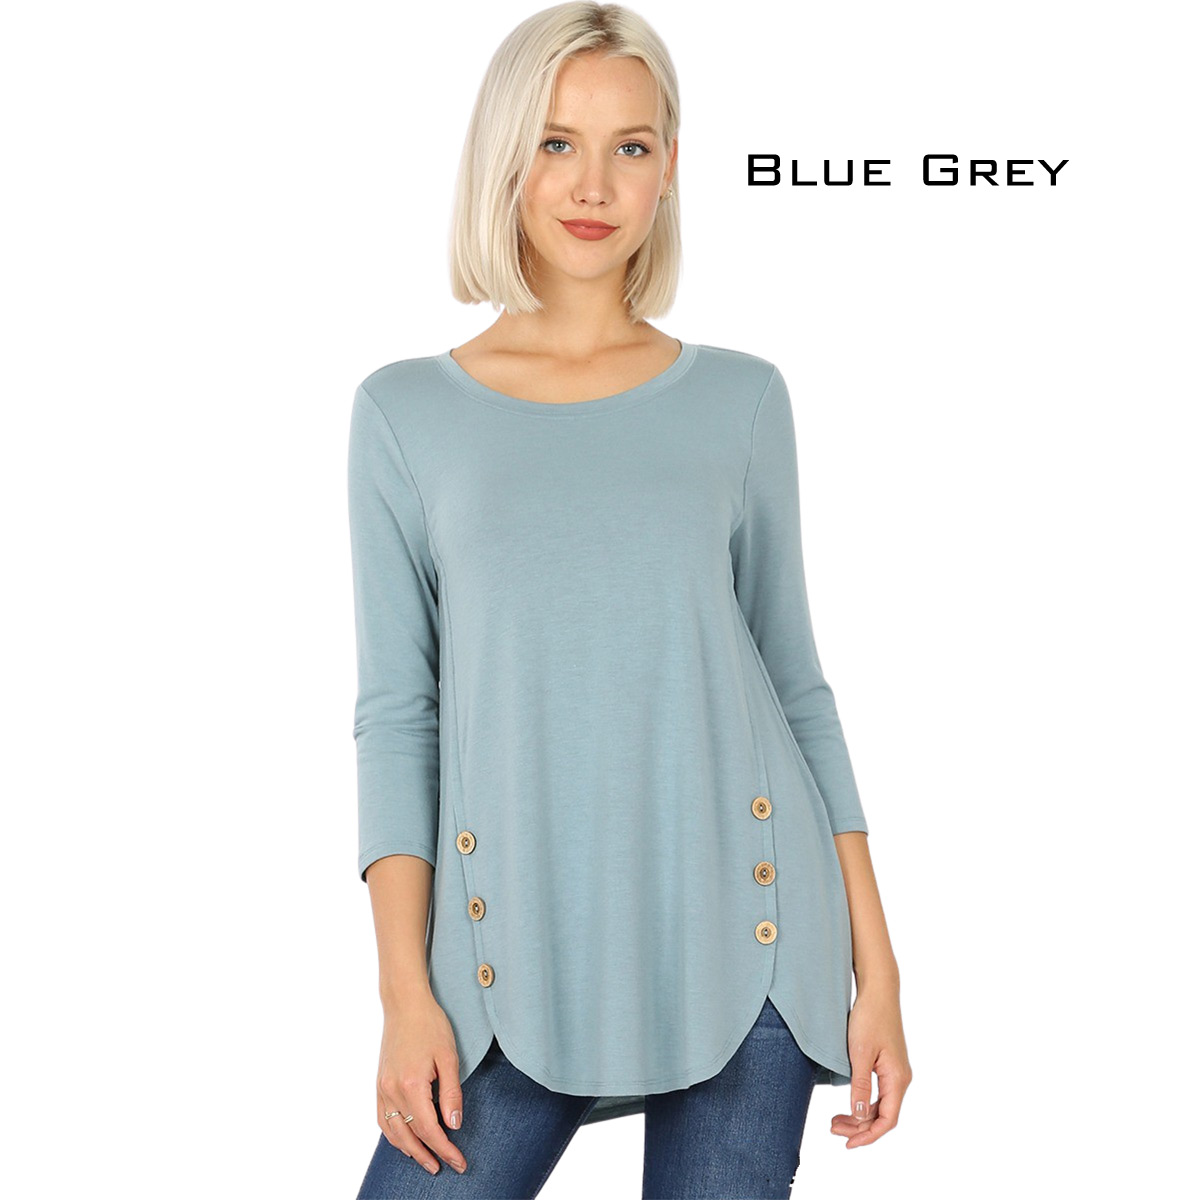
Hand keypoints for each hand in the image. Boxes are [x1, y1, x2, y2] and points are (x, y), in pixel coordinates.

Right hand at [375, 991, 467, 1175]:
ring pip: (393, 1132)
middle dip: (430, 1155)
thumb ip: (452, 1093)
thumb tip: (454, 1125)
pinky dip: (394, 1135)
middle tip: (447, 1167)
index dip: (445, 1149)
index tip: (459, 1162)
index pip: (430, 1129)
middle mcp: (392, 1090)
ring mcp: (382, 1087)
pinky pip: (382, 1119)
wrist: (404, 1004)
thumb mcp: (449, 1057)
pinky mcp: (379, 1083)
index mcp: (411, 1084)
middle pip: (411, 1135)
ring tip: (427, 1161)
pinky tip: (405, 1141)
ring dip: (410, 1150)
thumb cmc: (430, 1025)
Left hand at [831, 981, 911, 1147]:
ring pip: (880, 1105)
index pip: (887, 1120)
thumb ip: (860, 1086)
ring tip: (836, 1121)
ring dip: (860, 1116)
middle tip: (833, 1129)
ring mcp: (895, 1072)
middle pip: (883, 1116)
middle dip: (860, 1128)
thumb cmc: (869, 1018)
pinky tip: (850, 1104)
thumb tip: (860, 1116)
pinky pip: (879, 1093)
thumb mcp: (859, 1053)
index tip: (848, 1144)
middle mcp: (900, 1078)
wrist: (878, 991)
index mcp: (897, 1079)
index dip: (868, 1136)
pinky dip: (864, 1103)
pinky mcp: (888, 1064)